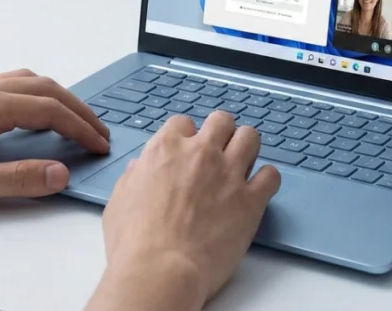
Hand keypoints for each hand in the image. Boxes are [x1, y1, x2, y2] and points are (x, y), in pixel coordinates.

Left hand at [0, 68, 109, 212]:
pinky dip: (37, 95)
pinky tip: (36, 113)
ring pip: (29, 81)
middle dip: (78, 110)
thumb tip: (60, 173)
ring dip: (58, 98)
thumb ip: (19, 178)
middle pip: (46, 88)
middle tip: (98, 132)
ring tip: (75, 121)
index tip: (99, 145)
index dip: (80, 128)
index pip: (50, 110)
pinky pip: (11, 84)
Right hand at [88, 112, 279, 310]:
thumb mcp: (120, 200)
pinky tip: (258, 190)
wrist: (160, 270)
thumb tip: (139, 168)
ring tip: (242, 165)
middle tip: (219, 152)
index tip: (187, 151)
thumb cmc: (134, 242)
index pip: (183, 123)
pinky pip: (271, 175)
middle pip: (222, 121)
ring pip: (250, 137)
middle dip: (221, 133)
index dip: (186, 137)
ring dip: (247, 148)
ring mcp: (229, 173)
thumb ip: (134, 177)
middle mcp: (201, 153)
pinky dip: (267, 180)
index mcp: (166, 149)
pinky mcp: (251, 199)